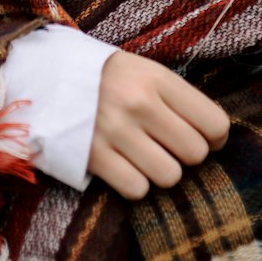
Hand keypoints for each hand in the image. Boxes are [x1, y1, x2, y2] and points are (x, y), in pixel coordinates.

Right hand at [87, 49, 230, 200]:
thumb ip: (178, 98)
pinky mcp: (93, 156)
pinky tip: (125, 167)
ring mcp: (115, 131)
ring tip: (146, 157)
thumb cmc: (106, 77)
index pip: (214, 123)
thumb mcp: (144, 71)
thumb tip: (215, 135)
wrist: (45, 75)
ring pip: (169, 176)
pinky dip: (135, 184)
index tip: (205, 138)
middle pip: (195, 153)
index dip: (216, 138)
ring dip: (161, 172)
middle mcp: (140, 104)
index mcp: (158, 79)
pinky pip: (136, 189)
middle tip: (170, 147)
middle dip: (187, 156)